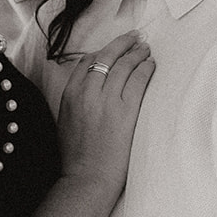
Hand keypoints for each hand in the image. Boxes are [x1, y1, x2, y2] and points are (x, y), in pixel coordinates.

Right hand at [56, 30, 153, 193]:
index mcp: (69, 94)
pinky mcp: (125, 110)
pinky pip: (138, 80)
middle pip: (106, 57)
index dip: (103, 51)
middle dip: (122, 44)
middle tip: (134, 38)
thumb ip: (75, 100)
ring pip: (123, 65)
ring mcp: (106, 100)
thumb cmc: (76, 155)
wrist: (86, 177)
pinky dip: (145, 69)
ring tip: (145, 49)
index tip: (113, 48)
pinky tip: (151, 66)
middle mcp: (86, 92)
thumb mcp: (66, 120)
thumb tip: (86, 87)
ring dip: (137, 54)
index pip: (86, 62)